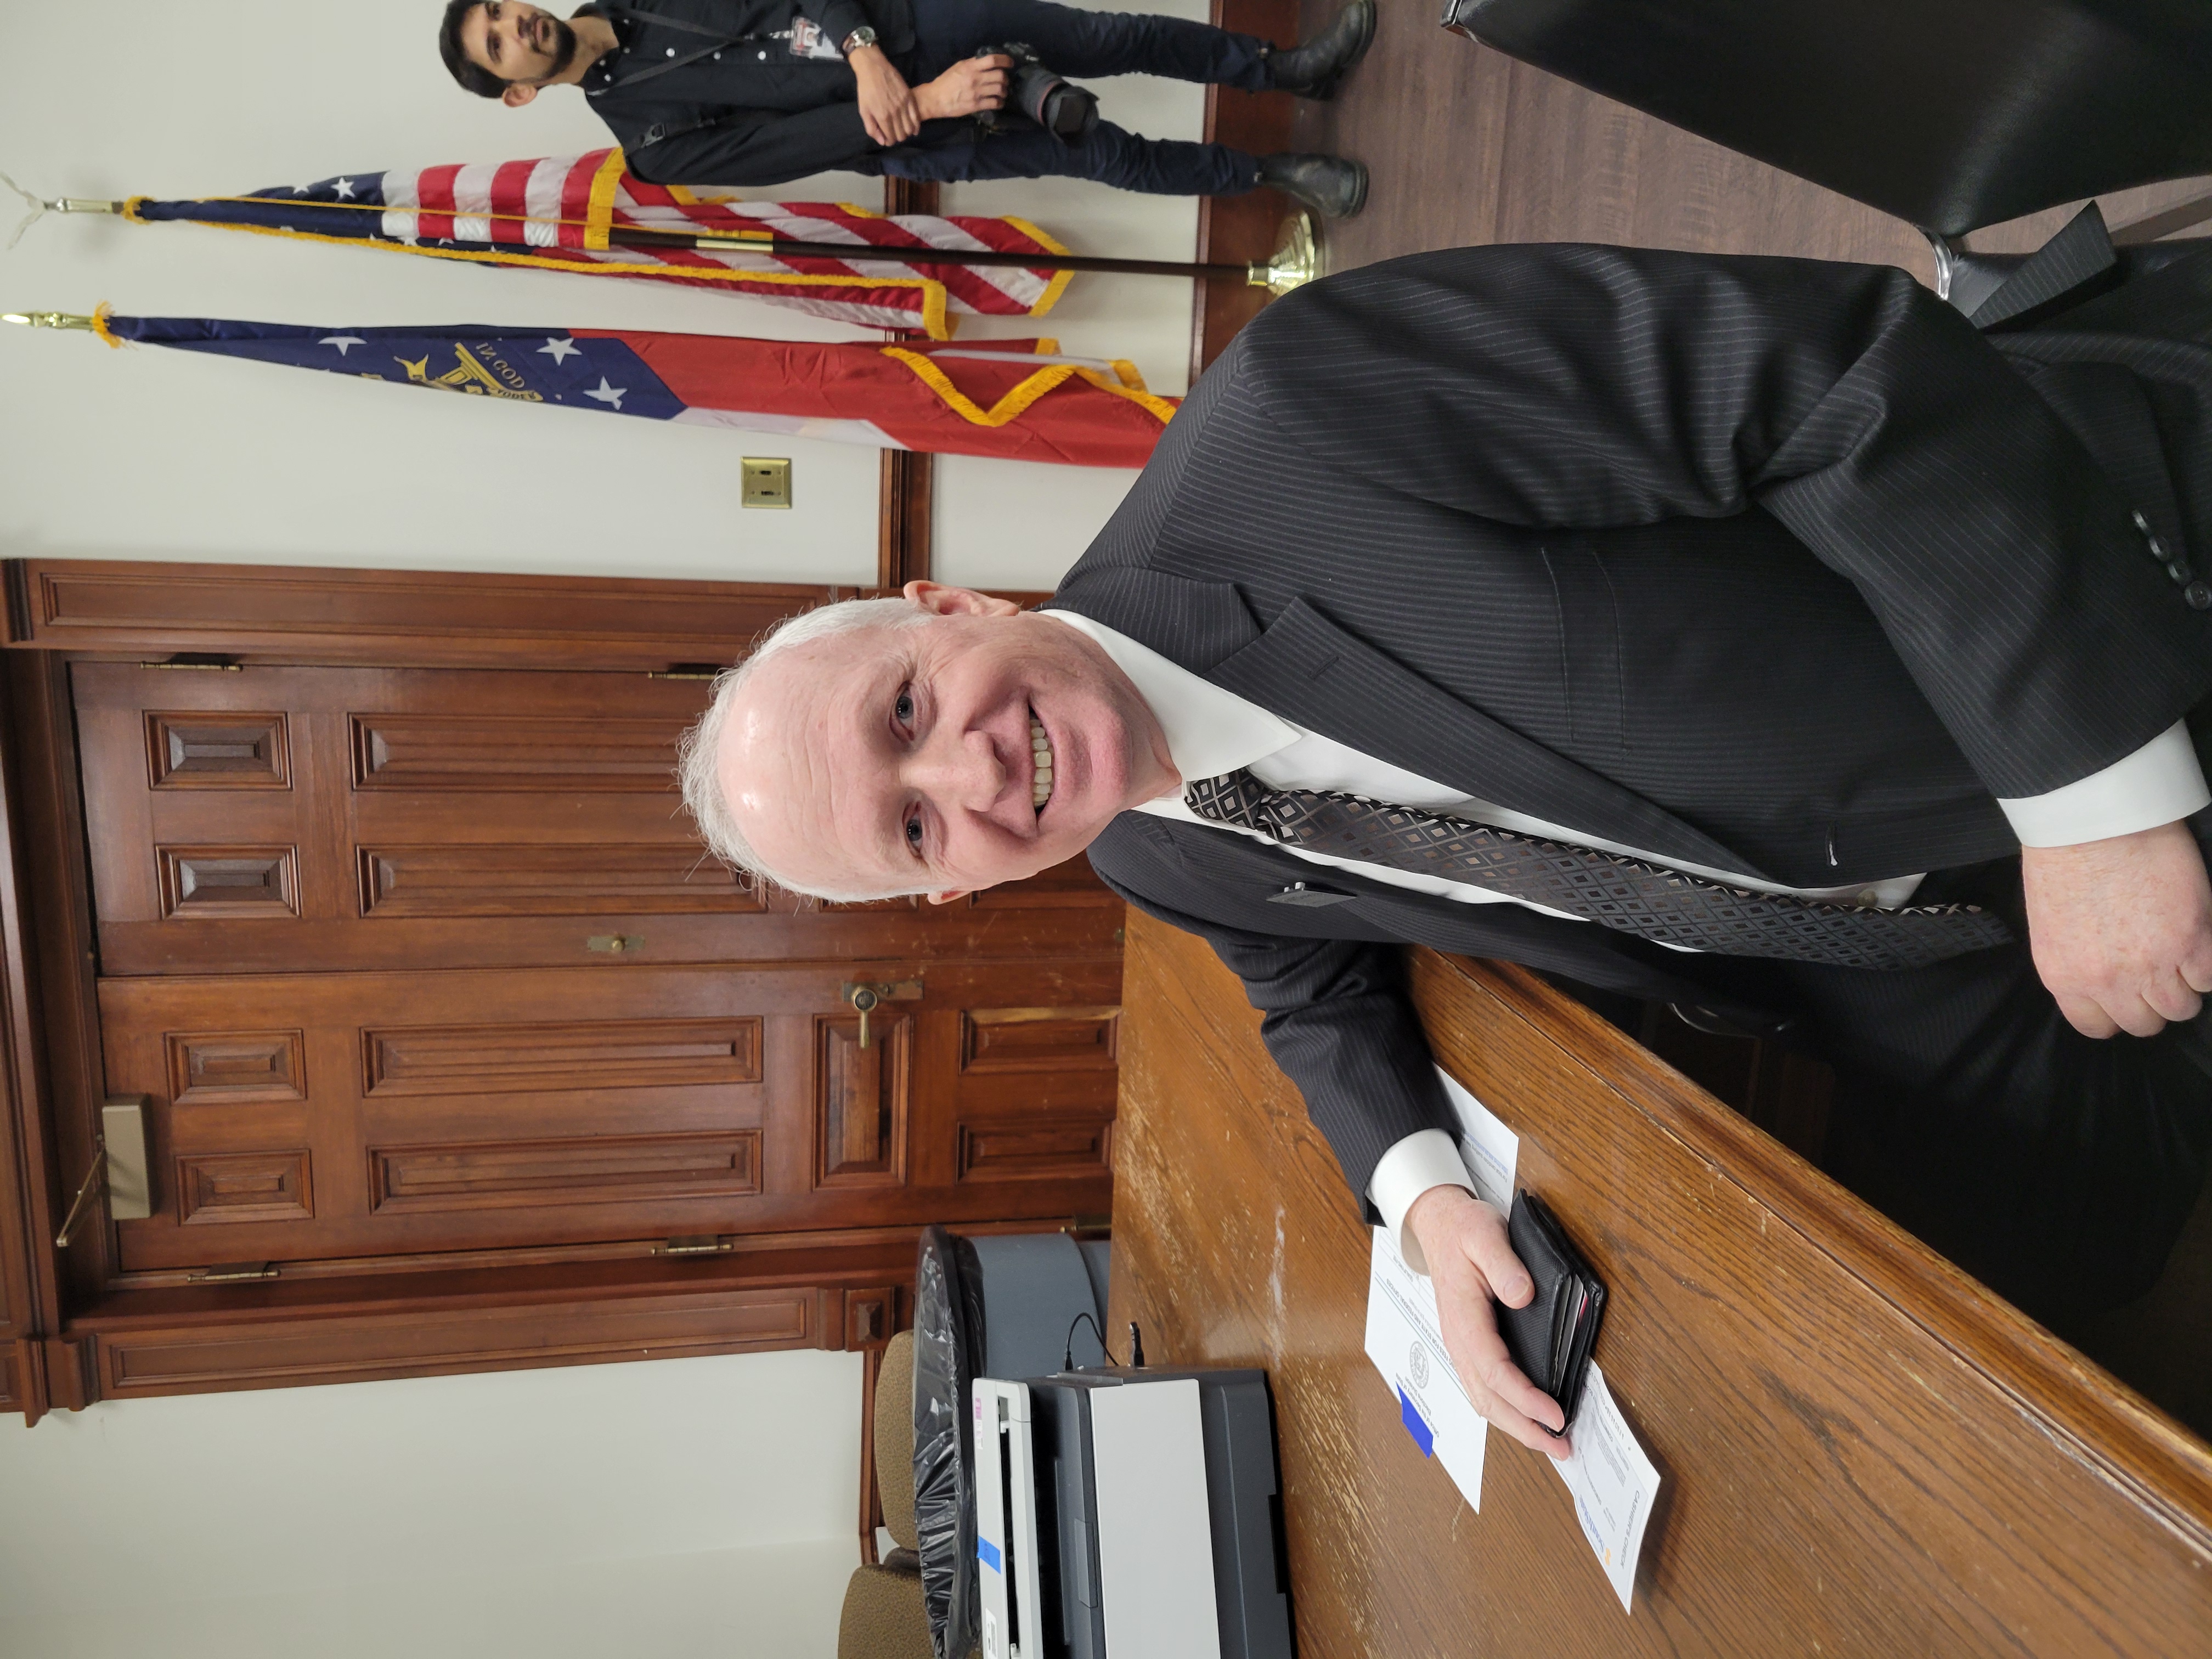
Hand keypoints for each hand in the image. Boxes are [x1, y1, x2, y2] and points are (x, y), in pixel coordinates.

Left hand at [850, 45, 920, 144]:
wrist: (873, 68)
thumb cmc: (866, 90)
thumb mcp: (863, 111)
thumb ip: (872, 128)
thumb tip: (883, 142)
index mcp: (883, 117)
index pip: (891, 138)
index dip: (889, 141)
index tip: (887, 138)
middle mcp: (895, 113)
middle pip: (902, 135)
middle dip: (898, 137)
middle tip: (894, 133)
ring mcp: (904, 105)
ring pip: (910, 128)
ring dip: (906, 132)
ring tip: (902, 129)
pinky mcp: (909, 97)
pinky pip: (916, 117)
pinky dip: (916, 126)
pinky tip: (914, 129)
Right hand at [915, 54, 1011, 120]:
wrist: (935, 99)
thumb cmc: (946, 81)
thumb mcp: (958, 67)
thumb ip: (973, 63)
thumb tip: (987, 61)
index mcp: (970, 67)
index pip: (993, 60)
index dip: (1005, 60)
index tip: (1010, 63)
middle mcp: (975, 78)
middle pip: (1000, 76)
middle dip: (1006, 78)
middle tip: (1004, 81)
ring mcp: (976, 93)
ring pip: (1000, 90)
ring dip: (1004, 91)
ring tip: (1002, 92)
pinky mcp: (976, 105)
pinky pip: (995, 103)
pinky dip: (1000, 102)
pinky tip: (999, 102)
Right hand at [1406, 1184, 1570, 1457]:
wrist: (1439, 1226)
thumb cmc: (1463, 1230)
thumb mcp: (1485, 1235)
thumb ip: (1503, 1264)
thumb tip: (1522, 1295)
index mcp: (1464, 1318)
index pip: (1495, 1371)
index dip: (1525, 1399)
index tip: (1556, 1414)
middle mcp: (1459, 1340)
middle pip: (1488, 1399)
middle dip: (1524, 1428)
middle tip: (1560, 1447)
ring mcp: (1461, 1346)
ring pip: (1484, 1400)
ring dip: (1516, 1425)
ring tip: (1549, 1441)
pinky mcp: (1469, 1346)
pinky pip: (1484, 1388)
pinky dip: (1506, 1410)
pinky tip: (1527, 1415)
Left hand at [2023, 819, 2211, 1036]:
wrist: (2093, 820)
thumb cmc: (2065, 858)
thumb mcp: (2054, 923)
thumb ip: (2078, 959)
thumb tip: (2102, 974)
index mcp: (2064, 975)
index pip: (2095, 1026)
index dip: (2115, 1014)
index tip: (2126, 998)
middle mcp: (2107, 980)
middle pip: (2144, 1023)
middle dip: (2152, 1001)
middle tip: (2158, 972)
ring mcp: (2151, 964)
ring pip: (2181, 1007)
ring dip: (2184, 985)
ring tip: (2179, 955)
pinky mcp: (2191, 940)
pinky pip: (2210, 978)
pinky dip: (2207, 965)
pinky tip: (2197, 940)